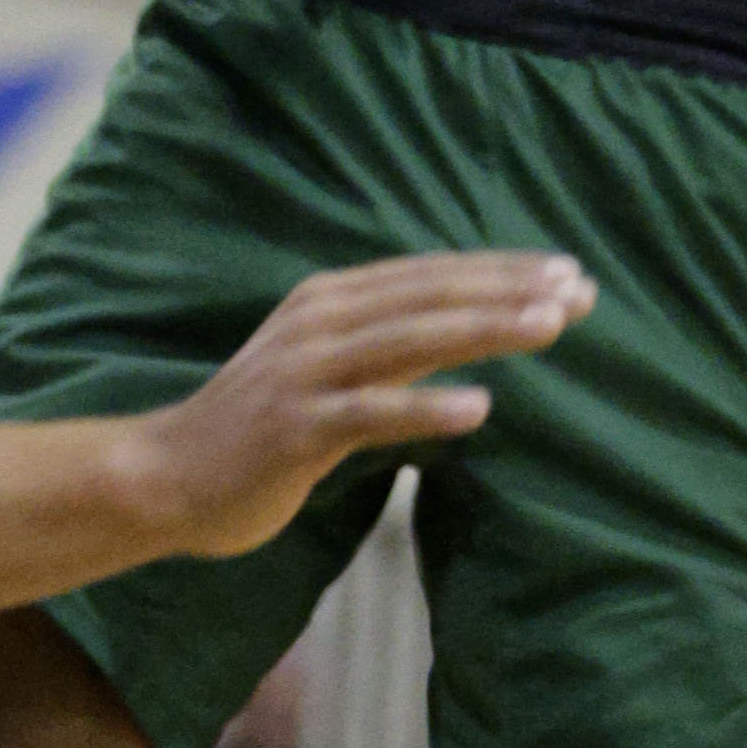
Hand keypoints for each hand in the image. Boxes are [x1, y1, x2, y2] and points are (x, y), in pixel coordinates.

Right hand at [136, 253, 589, 559]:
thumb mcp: (326, 369)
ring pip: (409, 340)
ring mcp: (305, 373)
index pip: (431, 275)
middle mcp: (319, 322)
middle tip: (579, 289)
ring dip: (484, 330)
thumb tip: (469, 330)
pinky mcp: (294, 428)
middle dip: (510, 290)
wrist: (166, 476)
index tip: (569, 273)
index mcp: (330, 300)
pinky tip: (480, 409)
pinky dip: (426, 407)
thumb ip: (387, 346)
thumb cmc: (258, 430)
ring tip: (550, 326)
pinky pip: (371, 413)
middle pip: (431, 296)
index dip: (502, 271)